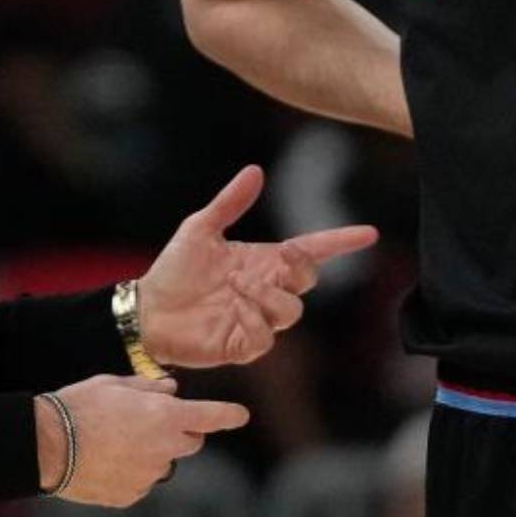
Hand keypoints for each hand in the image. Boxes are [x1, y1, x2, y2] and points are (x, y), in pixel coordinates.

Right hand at [37, 374, 247, 506]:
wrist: (47, 446)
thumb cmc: (80, 406)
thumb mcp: (115, 383)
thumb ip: (150, 386)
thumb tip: (172, 389)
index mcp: (165, 416)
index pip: (211, 417)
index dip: (229, 415)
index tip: (241, 416)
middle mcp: (164, 449)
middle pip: (191, 442)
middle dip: (181, 431)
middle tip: (152, 421)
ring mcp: (148, 475)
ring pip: (164, 462)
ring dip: (154, 452)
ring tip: (119, 441)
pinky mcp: (131, 495)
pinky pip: (142, 481)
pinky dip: (134, 471)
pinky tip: (109, 459)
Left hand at [138, 164, 378, 367]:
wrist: (147, 309)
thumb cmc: (175, 270)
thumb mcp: (201, 228)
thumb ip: (230, 202)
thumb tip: (256, 171)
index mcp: (264, 261)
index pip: (312, 251)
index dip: (341, 242)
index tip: (368, 233)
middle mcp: (266, 290)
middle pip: (307, 280)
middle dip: (299, 266)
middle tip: (278, 254)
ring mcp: (256, 319)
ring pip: (290, 312)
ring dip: (269, 295)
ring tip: (237, 284)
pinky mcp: (241, 345)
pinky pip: (264, 339)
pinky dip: (254, 322)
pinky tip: (234, 310)